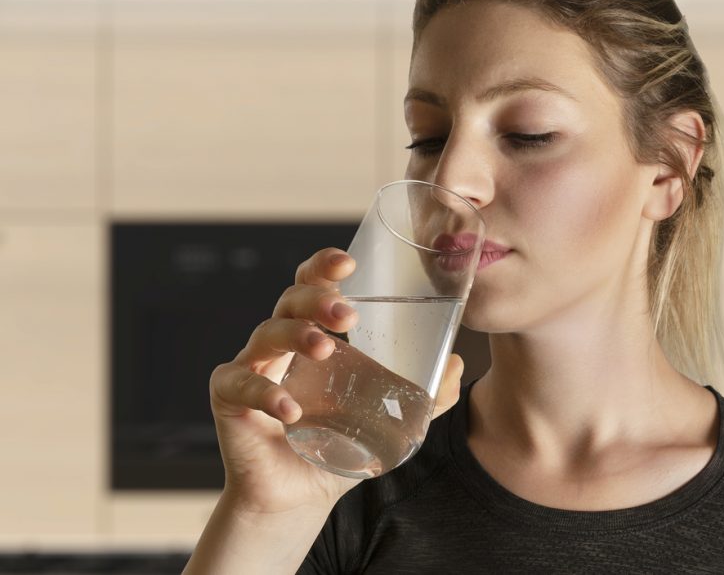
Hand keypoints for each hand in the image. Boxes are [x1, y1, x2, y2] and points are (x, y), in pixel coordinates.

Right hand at [207, 248, 464, 514]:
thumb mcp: (386, 422)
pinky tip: (291, 410)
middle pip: (290, 300)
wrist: (298, 497)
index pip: (313, 287)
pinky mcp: (229, 399)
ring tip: (326, 349)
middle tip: (349, 316)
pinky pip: (240, 384)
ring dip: (297, 335)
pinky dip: (266, 393)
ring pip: (266, 333)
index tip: (348, 264)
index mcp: (312, 335)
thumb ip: (422, 397)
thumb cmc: (335, 446)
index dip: (324, 268)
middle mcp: (280, 344)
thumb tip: (457, 365)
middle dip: (318, 299)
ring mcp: (252, 367)